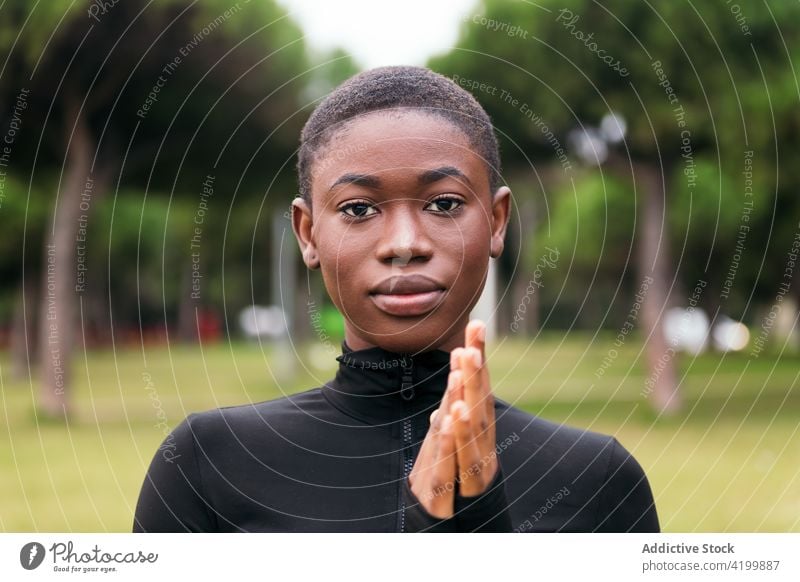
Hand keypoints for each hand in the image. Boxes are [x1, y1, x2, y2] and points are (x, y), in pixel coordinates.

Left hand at [407, 320, 497, 517]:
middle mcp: (482, 450)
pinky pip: (458, 463)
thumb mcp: (449, 450)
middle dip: (477, 369)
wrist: (453, 539)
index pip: (479, 392)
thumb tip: (453, 387)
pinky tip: (451, 415)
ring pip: (473, 430)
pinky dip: (456, 437)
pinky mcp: (458, 493)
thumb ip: (452, 420)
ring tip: (464, 366)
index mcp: (478, 437)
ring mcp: (473, 471)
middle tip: (473, 334)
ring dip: (469, 394)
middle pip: (481, 404)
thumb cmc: (454, 489)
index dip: (478, 359)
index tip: (475, 325)